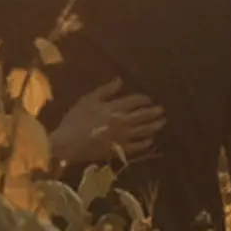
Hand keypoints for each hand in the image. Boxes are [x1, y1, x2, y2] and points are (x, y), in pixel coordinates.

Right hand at [49, 78, 164, 164]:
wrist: (68, 143)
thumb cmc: (76, 119)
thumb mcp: (88, 100)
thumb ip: (106, 90)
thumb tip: (120, 80)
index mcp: (114, 108)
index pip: (134, 101)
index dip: (143, 99)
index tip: (149, 99)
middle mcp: (122, 122)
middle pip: (142, 116)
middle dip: (153, 112)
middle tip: (162, 110)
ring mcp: (122, 137)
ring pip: (143, 131)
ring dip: (154, 126)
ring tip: (162, 123)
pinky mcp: (119, 150)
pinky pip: (136, 146)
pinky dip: (145, 143)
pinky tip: (150, 141)